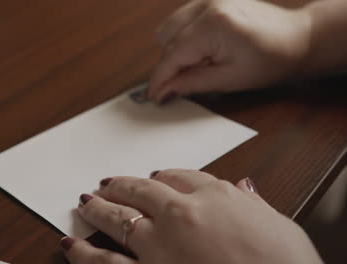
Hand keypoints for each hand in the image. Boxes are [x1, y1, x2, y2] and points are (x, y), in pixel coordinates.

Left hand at [60, 169, 321, 263]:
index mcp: (215, 197)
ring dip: (97, 208)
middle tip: (107, 182)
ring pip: (117, 219)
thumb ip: (253, 203)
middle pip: (142, 190)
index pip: (181, 176)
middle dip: (122, 184)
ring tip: (84, 201)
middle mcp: (181, 215)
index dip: (164, 175)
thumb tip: (244, 186)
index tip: (154, 176)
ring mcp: (159, 245)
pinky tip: (68, 244)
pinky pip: (105, 263)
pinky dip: (83, 252)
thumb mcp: (280, 227)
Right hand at [148, 0, 311, 103]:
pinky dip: (183, 37)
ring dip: (174, 50)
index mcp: (213, 25)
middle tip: (181, 84)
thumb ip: (192, 83)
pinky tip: (200, 50)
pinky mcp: (210, 0)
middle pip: (166, 39)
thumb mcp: (230, 79)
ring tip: (197, 64)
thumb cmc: (270, 60)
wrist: (297, 38)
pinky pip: (181, 19)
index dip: (160, 79)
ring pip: (169, 27)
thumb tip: (164, 91)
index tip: (153, 97)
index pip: (173, 55)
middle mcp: (207, 6)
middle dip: (169, 65)